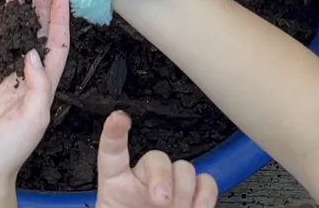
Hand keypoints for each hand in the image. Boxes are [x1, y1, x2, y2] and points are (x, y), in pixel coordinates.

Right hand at [0, 0, 70, 186]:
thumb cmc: (10, 149)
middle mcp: (24, 76)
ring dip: (15, 12)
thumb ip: (38, 84)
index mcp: (43, 85)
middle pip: (35, 33)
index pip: (56, 46)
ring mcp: (1, 75)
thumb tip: (32, 52)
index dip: (60, 22)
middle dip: (40, 7)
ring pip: (10, 35)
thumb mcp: (34, 118)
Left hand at [95, 112, 217, 207]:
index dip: (114, 134)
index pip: (112, 153)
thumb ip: (118, 205)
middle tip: (161, 202)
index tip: (118, 119)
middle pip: (156, 158)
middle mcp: (143, 183)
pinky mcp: (194, 200)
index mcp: (116, 188)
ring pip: (183, 168)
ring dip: (183, 188)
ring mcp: (170, 190)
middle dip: (162, 176)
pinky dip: (205, 194)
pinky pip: (206, 182)